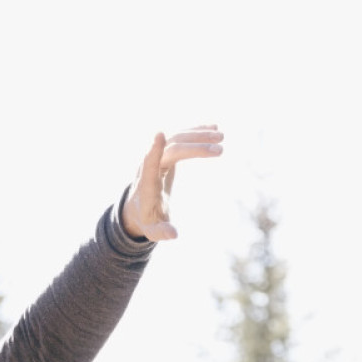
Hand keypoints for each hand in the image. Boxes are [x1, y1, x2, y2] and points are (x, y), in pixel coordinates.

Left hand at [122, 125, 224, 240]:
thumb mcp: (153, 230)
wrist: (139, 205)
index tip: (159, 134)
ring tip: (221, 135)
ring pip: (177, 138)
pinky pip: (182, 137)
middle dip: (194, 147)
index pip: (148, 163)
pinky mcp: (167, 152)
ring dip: (198, 135)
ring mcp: (158, 155)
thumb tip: (174, 234)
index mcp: (147, 183)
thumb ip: (162, 232)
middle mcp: (151, 164)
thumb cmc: (147, 219)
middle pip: (171, 148)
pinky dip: (197, 131)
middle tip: (220, 149)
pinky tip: (214, 127)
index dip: (153, 150)